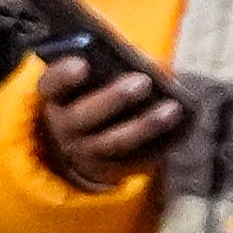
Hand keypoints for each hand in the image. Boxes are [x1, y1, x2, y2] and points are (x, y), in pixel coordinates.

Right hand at [32, 52, 187, 192]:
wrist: (84, 141)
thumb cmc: (97, 94)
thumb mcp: (95, 78)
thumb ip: (115, 66)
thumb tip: (153, 63)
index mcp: (57, 96)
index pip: (51, 85)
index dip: (63, 75)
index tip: (83, 64)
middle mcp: (64, 127)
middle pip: (83, 116)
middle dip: (114, 99)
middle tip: (143, 82)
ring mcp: (84, 151)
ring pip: (112, 142)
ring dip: (144, 125)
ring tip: (173, 108)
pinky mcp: (108, 168)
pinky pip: (134, 160)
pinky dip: (159, 145)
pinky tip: (181, 129)